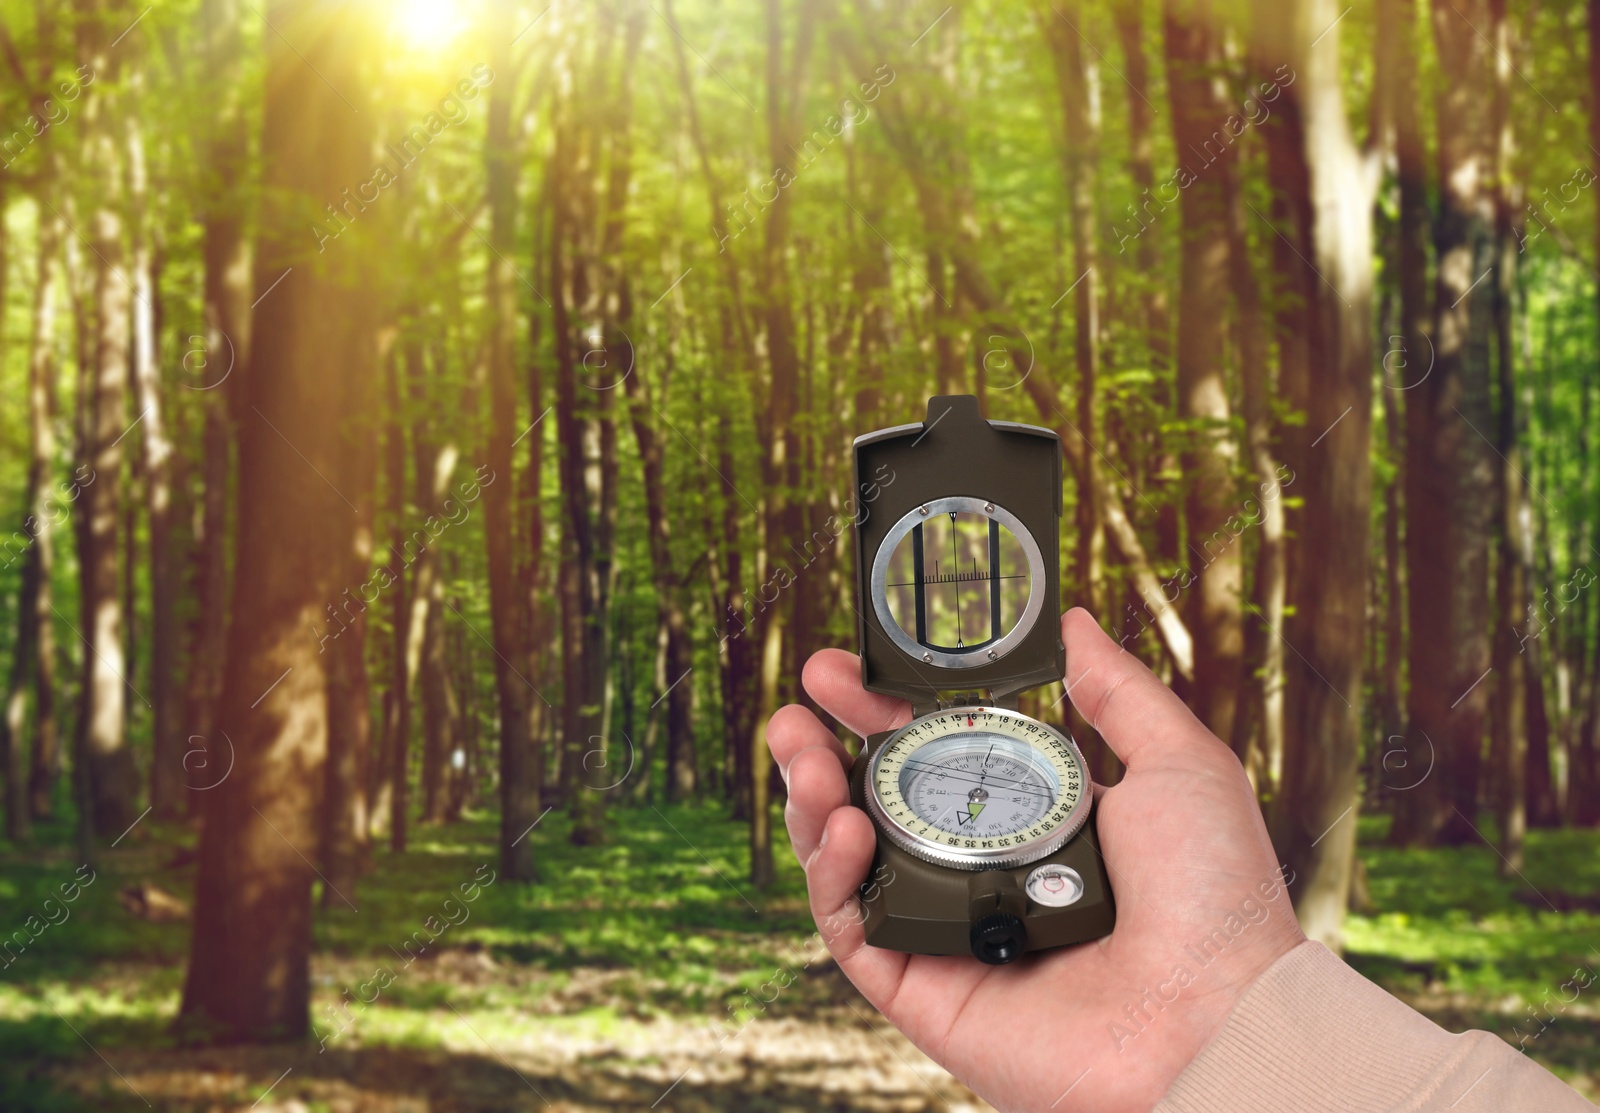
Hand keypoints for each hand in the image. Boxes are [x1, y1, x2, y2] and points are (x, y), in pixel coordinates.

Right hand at [767, 608, 1304, 1112]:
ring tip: (802, 753)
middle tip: (798, 708)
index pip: (935, 754)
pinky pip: (853, 931)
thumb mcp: (1177, 764)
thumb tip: (1071, 623)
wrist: (1216, 1022)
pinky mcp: (924, 991)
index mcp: (1033, 823)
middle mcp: (982, 876)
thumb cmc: (1214, 900)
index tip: (846, 668)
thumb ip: (1117, 692)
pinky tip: (845, 829)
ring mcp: (949, 934)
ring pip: (848, 864)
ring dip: (811, 804)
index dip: (884, 710)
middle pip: (876, 805)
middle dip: (824, 751)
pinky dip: (830, 877)